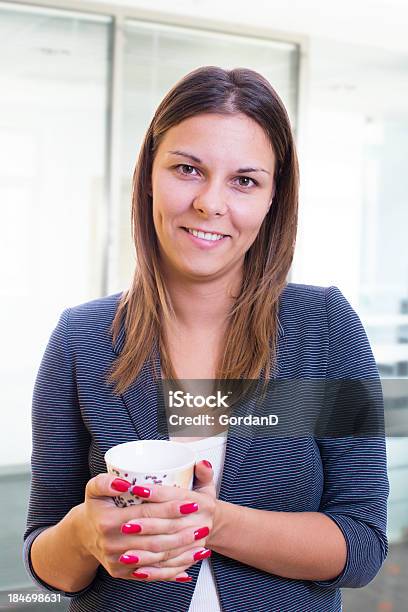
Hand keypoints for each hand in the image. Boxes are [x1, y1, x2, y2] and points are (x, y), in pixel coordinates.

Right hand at [76, 460, 214, 582]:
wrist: (83, 534)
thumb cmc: (96, 507)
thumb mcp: (93, 488)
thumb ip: (105, 481)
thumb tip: (124, 483)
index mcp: (108, 521)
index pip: (146, 513)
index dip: (169, 508)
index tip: (190, 503)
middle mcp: (112, 544)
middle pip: (155, 538)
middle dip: (181, 532)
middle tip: (203, 525)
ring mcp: (117, 561)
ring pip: (156, 558)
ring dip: (181, 553)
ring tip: (201, 543)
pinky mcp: (121, 573)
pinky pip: (151, 573)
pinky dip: (172, 570)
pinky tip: (189, 564)